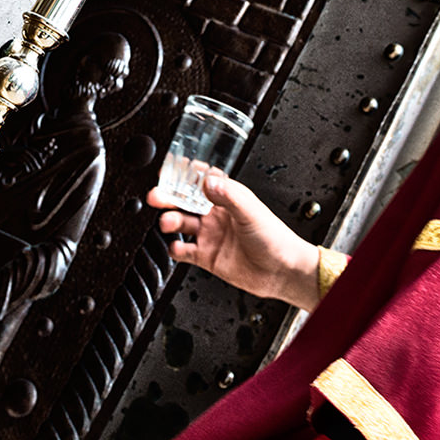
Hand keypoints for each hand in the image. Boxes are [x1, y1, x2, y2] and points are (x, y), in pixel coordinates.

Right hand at [149, 169, 324, 311]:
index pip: (203, 180)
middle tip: (156, 195)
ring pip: (182, 224)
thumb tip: (207, 181)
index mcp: (228, 198)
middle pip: (185, 202)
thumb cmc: (275, 238)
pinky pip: (184, 252)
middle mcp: (217, 215)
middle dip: (168, 197)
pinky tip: (175, 248)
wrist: (282, 272)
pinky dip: (176, 250)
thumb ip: (228, 196)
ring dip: (170, 222)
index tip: (173, 168)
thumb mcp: (251, 211)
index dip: (187, 174)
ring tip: (167, 223)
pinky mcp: (208, 257)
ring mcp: (211, 235)